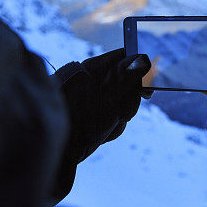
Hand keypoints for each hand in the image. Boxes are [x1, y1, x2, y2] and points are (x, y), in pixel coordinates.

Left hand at [58, 49, 151, 164]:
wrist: (60, 149)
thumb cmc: (80, 117)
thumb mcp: (108, 94)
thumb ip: (128, 76)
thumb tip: (143, 59)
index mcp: (97, 67)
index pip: (126, 57)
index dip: (139, 70)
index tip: (146, 89)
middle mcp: (97, 80)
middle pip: (130, 83)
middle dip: (129, 102)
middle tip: (122, 113)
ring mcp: (97, 98)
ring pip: (124, 103)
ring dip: (120, 117)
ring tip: (106, 125)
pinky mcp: (97, 115)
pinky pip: (116, 118)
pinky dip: (113, 127)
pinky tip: (102, 133)